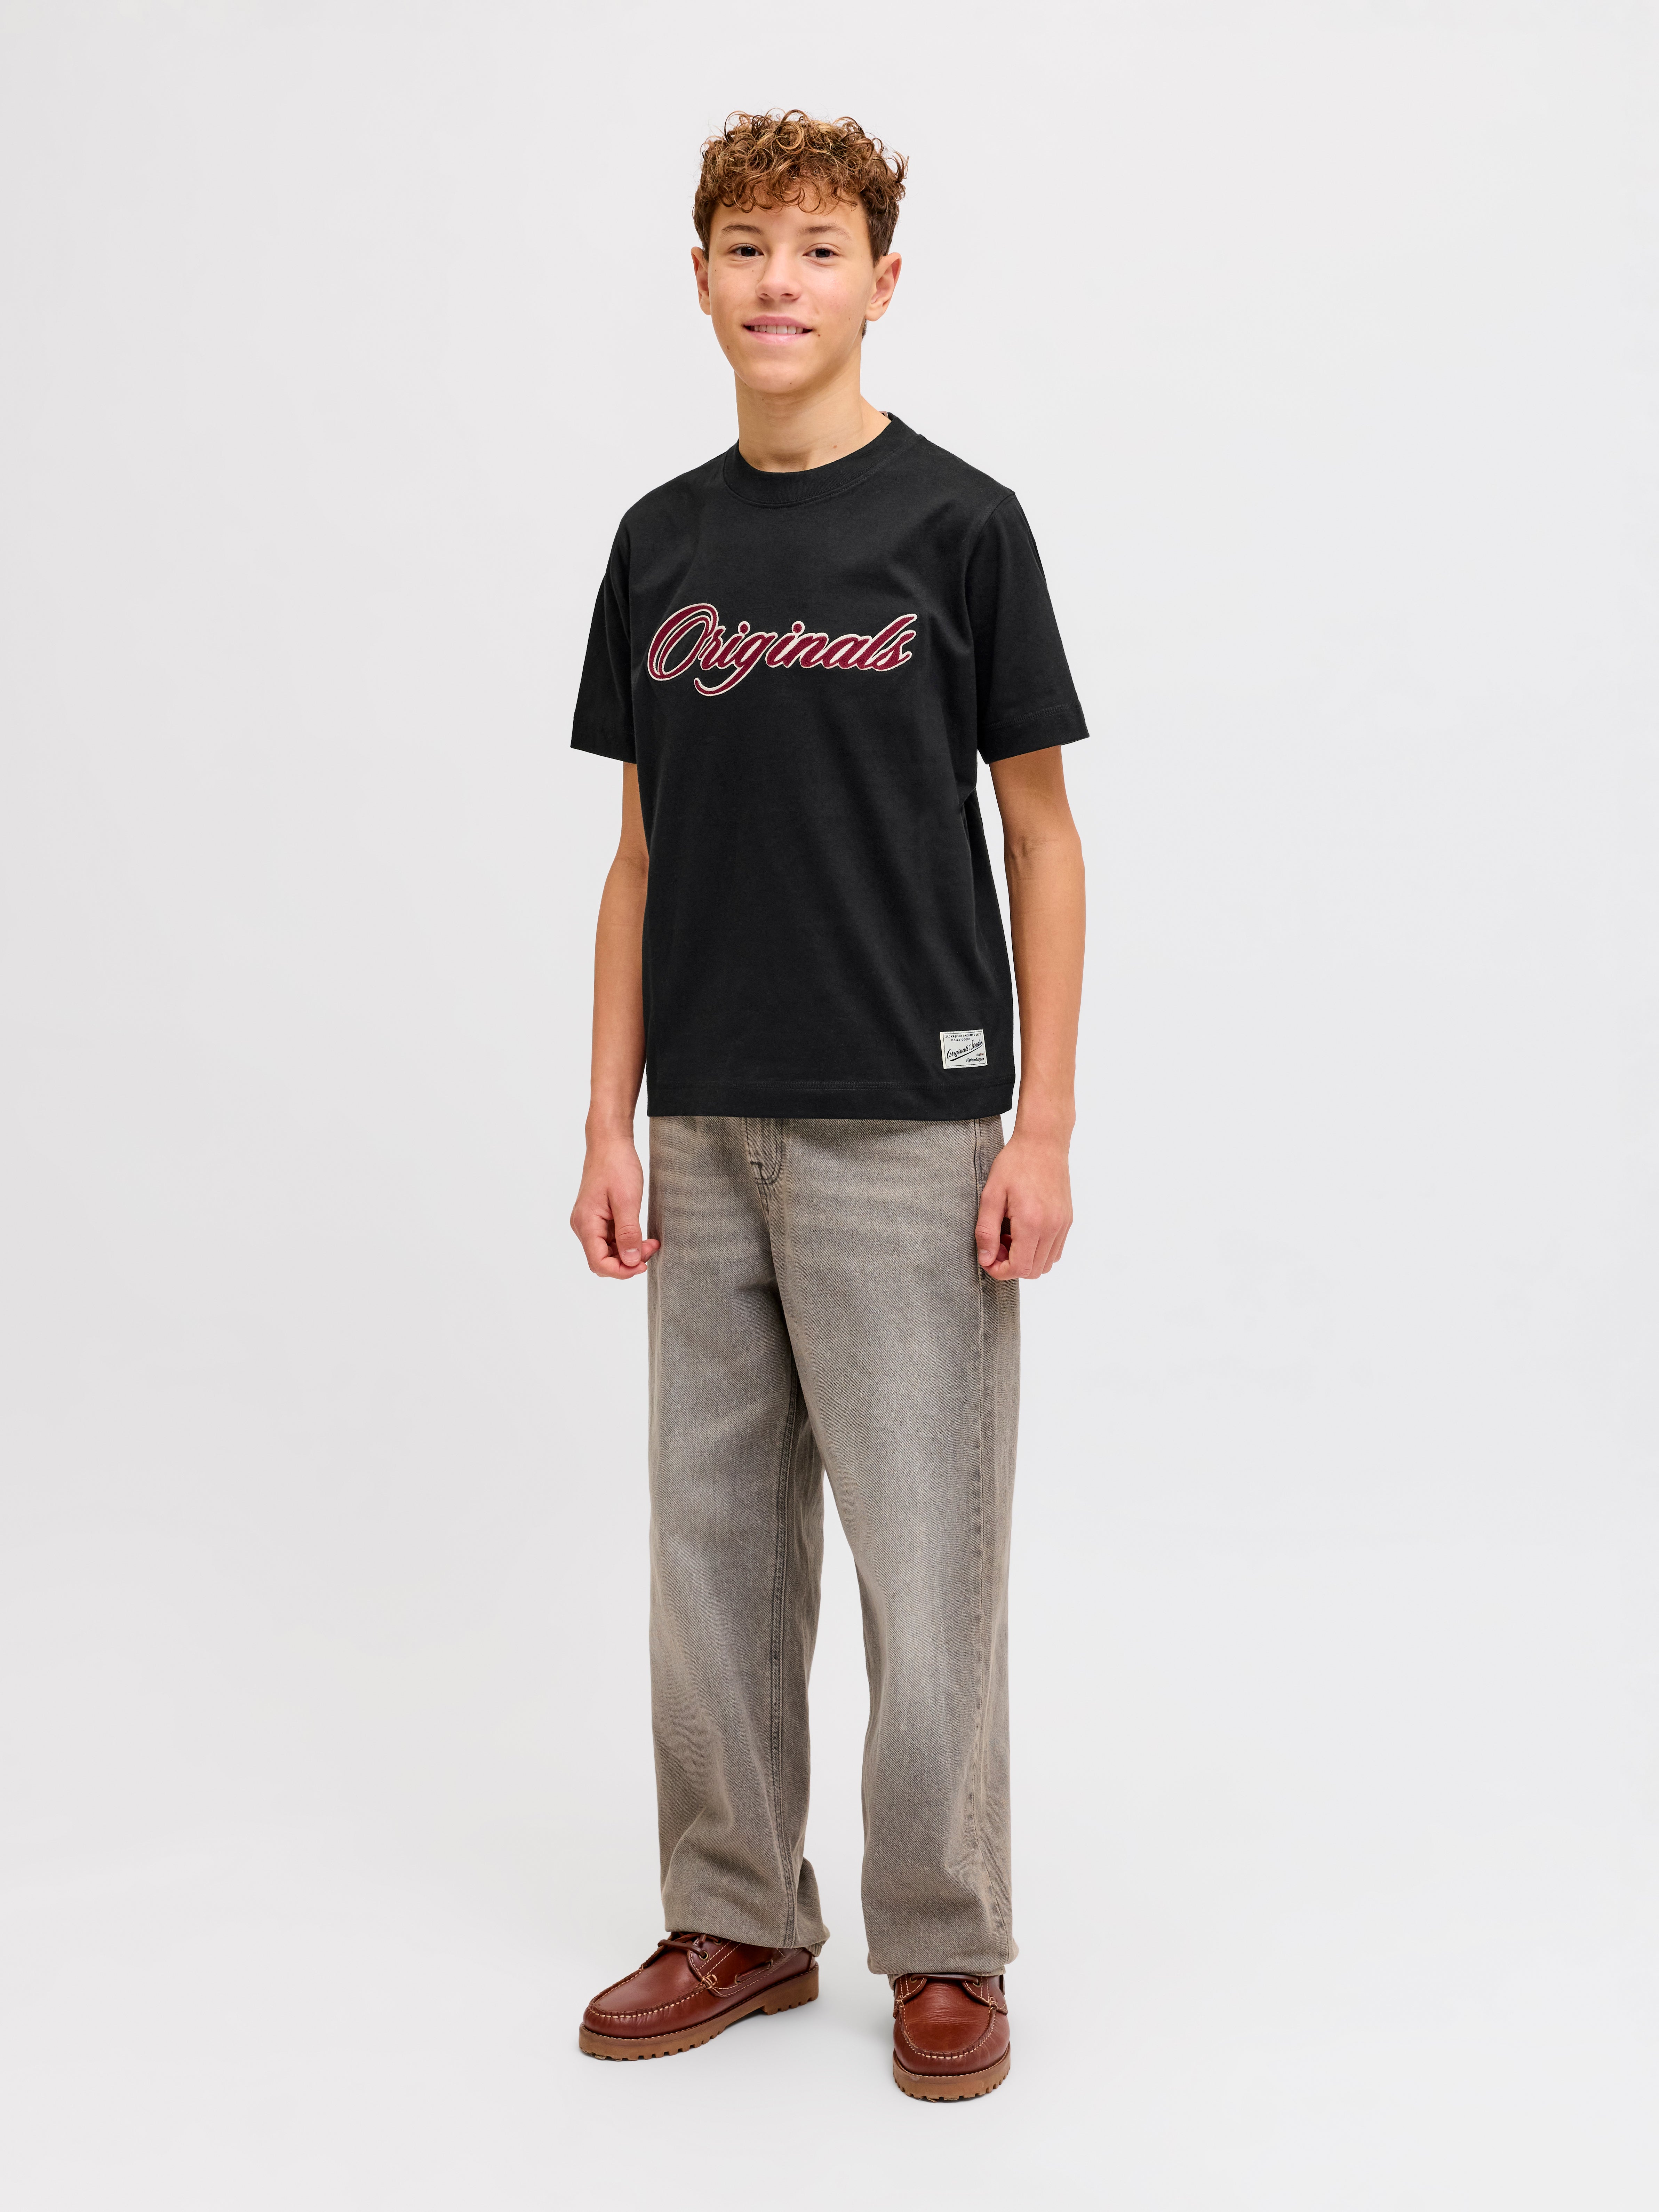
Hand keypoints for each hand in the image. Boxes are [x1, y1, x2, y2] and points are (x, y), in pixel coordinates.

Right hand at [571, 1135, 659, 1279]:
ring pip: (607, 1251)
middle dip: (628, 1261)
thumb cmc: (617, 1166)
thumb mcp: (627, 1200)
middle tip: (651, 1248)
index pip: (598, 1263)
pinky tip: (641, 1234)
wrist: (609, 1143)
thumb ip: (628, 1233)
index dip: (621, 1271)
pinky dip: (626, 1241)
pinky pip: (610, 1239)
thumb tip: (631, 1261)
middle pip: (602, 1260)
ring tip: (650, 1241)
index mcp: (586, 1223)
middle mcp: (583, 1226)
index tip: (644, 1265)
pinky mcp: (597, 1218)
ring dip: (629, 1252)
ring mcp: (589, 1222)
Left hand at [974, 1131, 1072, 1279]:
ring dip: (1026, 1259)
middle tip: (997, 1244)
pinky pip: (1055, 1250)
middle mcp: (1052, 1227)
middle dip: (1011, 1266)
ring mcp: (1063, 1225)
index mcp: (1032, 1222)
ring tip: (1011, 1235)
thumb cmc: (1014, 1164)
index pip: (1019, 1268)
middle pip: (1033, 1271)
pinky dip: (1039, 1251)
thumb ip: (987, 1231)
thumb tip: (986, 1259)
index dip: (999, 1271)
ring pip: (1046, 1264)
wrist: (1043, 1143)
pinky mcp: (1067, 1220)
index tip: (987, 1257)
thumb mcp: (991, 1195)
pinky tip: (1024, 1231)